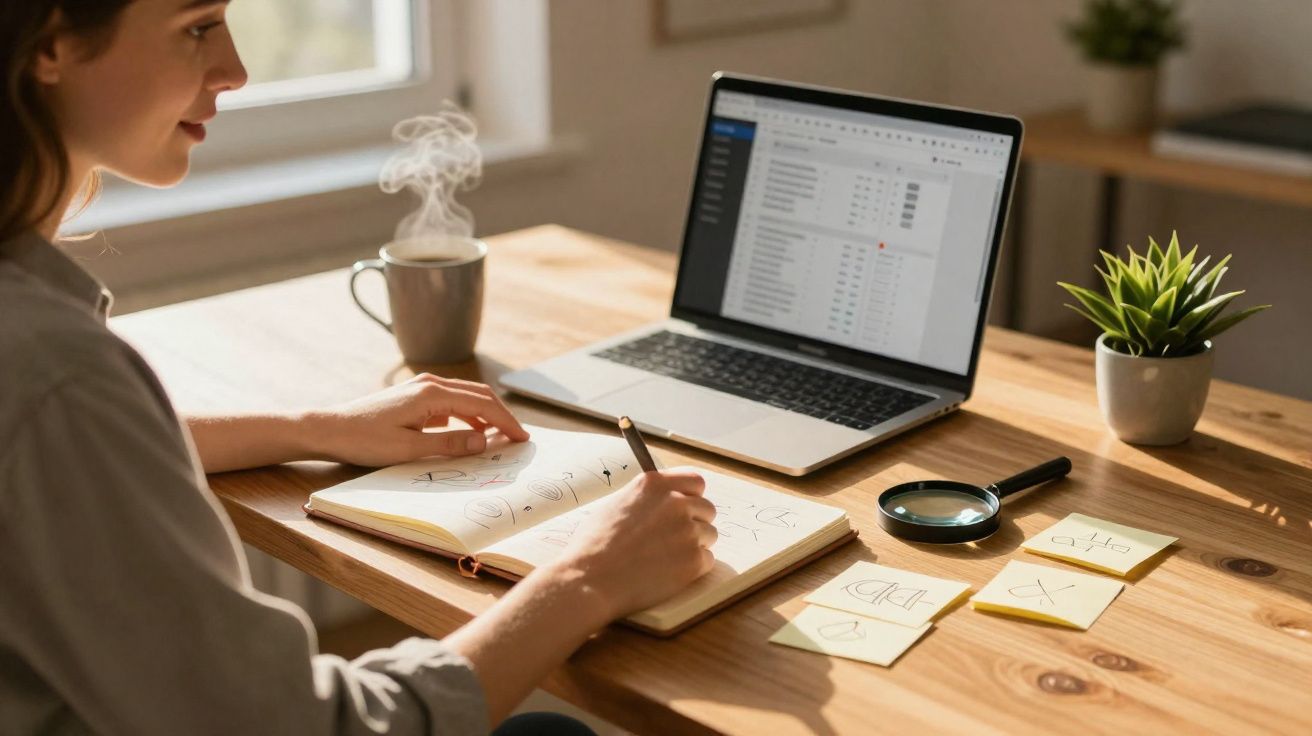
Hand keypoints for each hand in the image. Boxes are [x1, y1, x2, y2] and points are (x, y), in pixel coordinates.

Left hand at [308, 373, 529, 466]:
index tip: (522, 438)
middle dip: (501, 416)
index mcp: (432, 394)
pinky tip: (470, 433)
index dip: (505, 422)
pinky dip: (467, 416)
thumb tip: (483, 442)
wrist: (329, 428)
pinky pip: (451, 403)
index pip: (482, 405)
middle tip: (519, 437)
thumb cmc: (364, 440)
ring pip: (466, 397)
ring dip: (485, 415)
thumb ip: (449, 445)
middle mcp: (430, 384)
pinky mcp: (415, 396)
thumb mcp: (408, 449)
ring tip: (499, 437)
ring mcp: (422, 388)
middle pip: (479, 395)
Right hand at [548, 470, 716, 621]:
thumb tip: (664, 499)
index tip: (687, 506)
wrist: (590, 580)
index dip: (692, 495)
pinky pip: (707, 559)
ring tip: (666, 557)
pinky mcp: (693, 560)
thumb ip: (646, 498)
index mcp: (655, 484)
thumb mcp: (616, 504)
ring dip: (695, 545)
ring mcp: (687, 531)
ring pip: (709, 535)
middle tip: (673, 539)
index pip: (696, 481)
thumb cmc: (594, 545)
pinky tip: (669, 572)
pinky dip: (693, 567)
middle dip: (695, 522)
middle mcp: (675, 503)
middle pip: (707, 509)